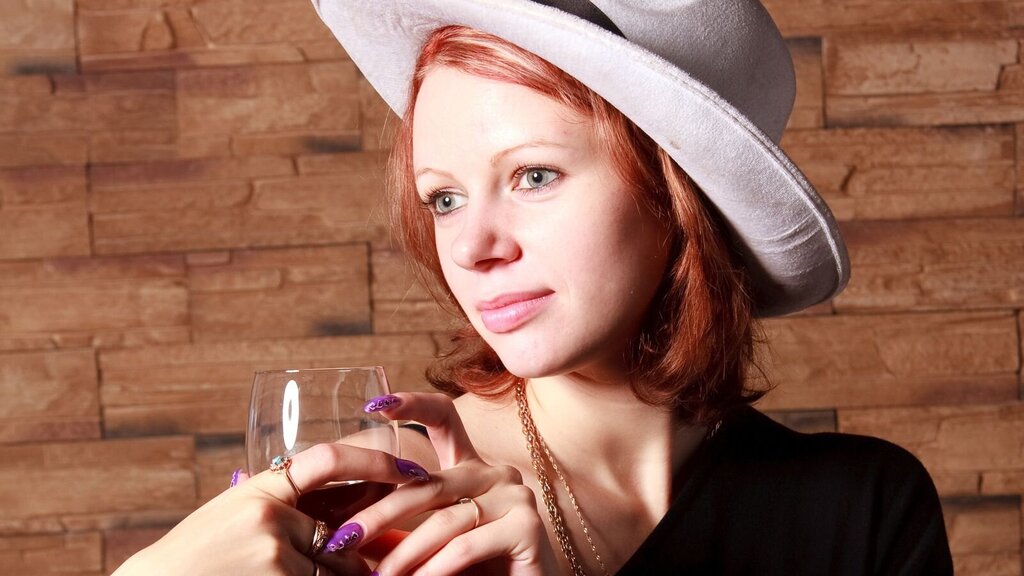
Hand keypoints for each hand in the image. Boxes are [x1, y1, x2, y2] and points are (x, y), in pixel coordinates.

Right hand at [113, 444, 431, 575]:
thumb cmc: (202, 554)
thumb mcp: (241, 514)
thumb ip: (292, 507)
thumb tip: (361, 517)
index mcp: (260, 488)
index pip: (330, 459)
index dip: (376, 460)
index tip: (411, 469)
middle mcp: (269, 517)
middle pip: (345, 530)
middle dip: (361, 546)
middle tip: (369, 551)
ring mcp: (274, 556)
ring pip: (339, 569)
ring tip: (305, 568)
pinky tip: (288, 574)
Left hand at [332, 392, 556, 575]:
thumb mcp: (429, 550)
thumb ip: (398, 534)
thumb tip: (344, 531)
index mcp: (472, 470)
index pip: (445, 419)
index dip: (413, 405)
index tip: (374, 404)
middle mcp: (496, 474)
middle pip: (429, 482)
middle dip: (380, 514)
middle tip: (343, 539)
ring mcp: (516, 497)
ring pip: (445, 519)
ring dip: (404, 554)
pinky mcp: (528, 526)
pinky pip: (467, 544)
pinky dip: (435, 568)